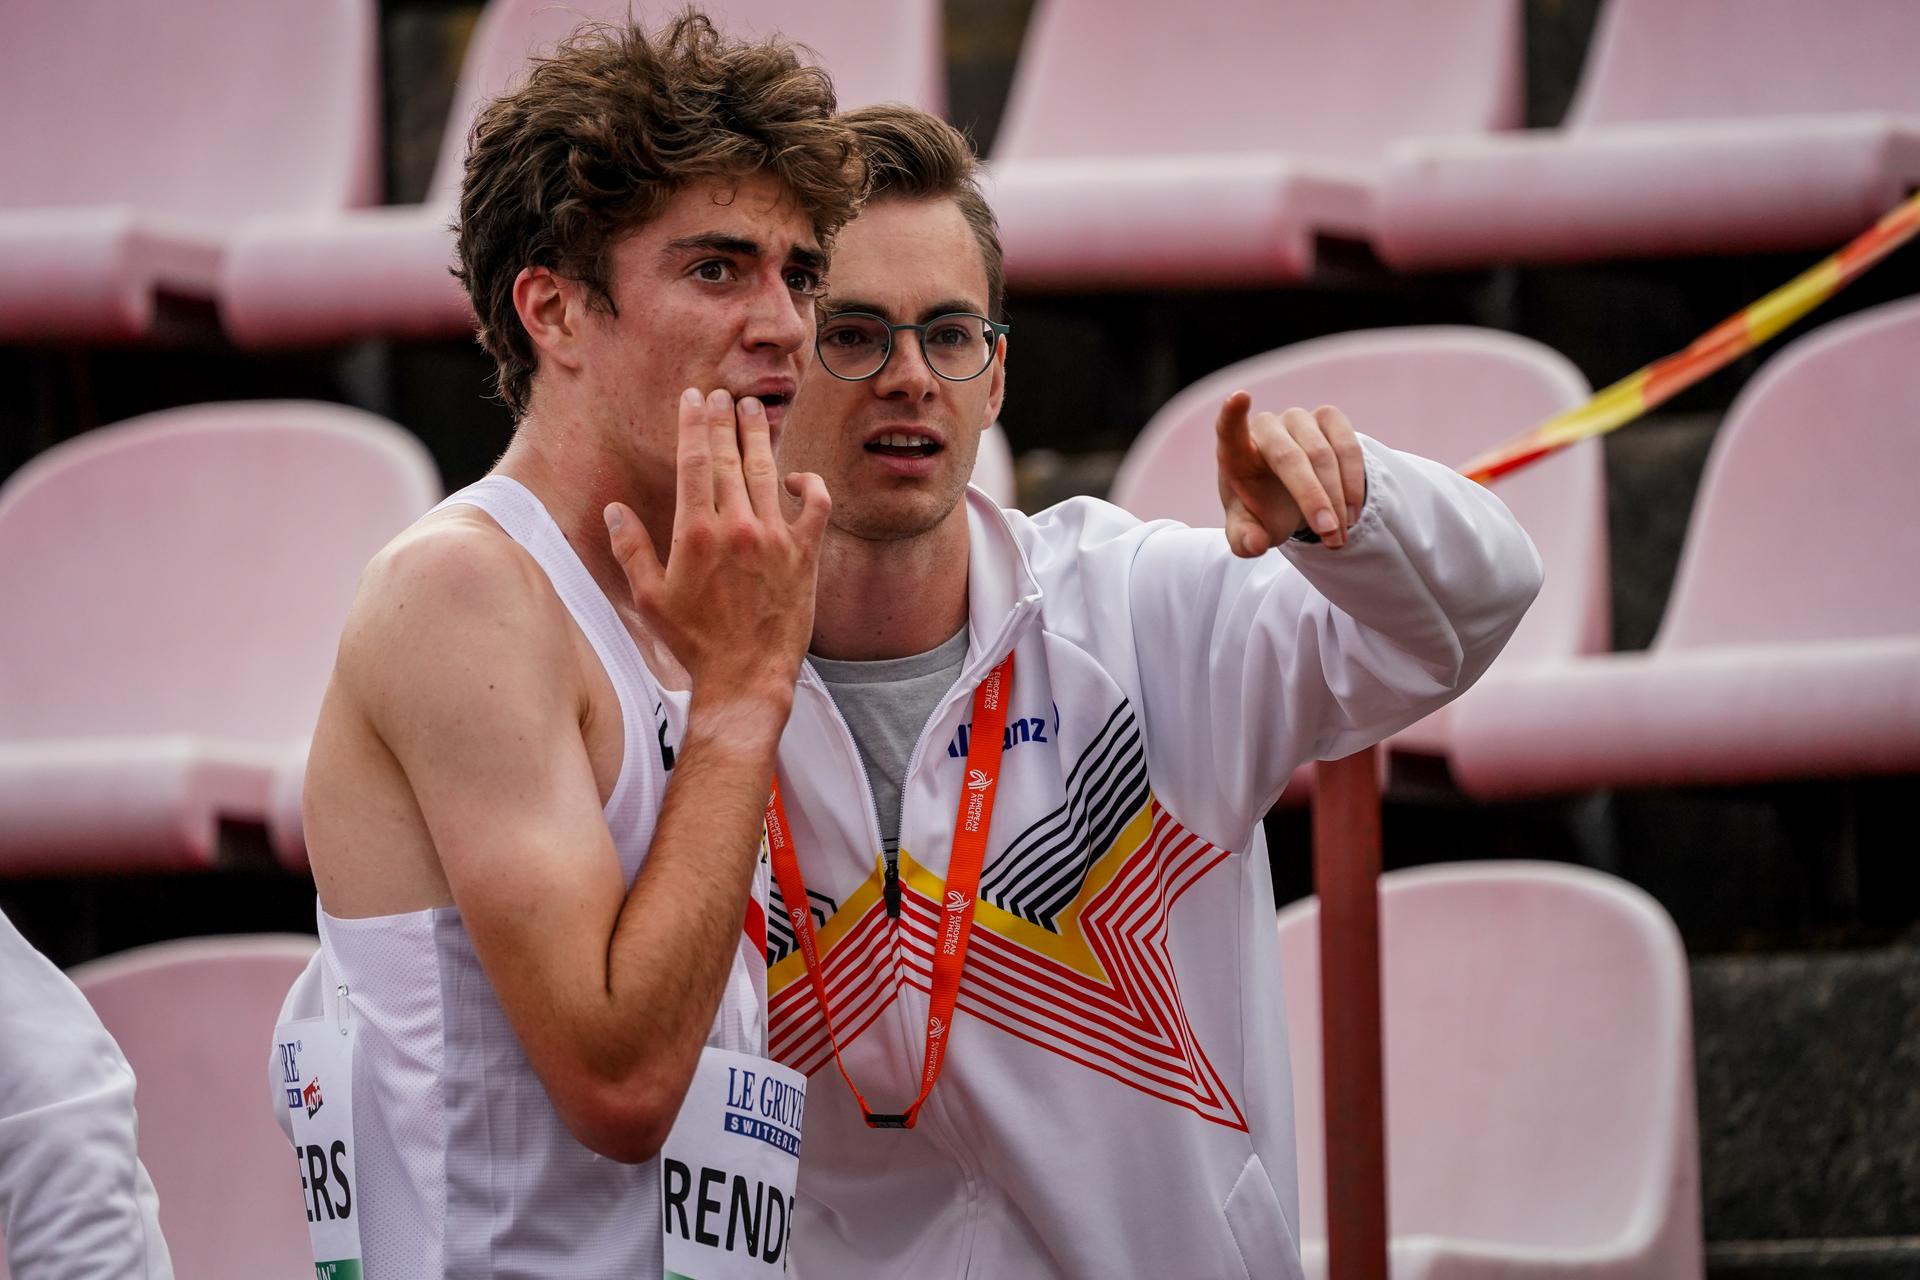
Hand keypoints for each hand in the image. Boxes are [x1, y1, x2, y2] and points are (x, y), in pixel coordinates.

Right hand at [605, 387, 830, 718]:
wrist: (747, 676)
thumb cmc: (695, 641)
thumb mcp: (650, 598)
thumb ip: (631, 550)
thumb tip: (615, 512)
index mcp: (696, 534)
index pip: (695, 462)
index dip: (694, 424)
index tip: (694, 398)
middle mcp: (738, 528)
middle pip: (731, 458)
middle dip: (725, 420)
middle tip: (723, 394)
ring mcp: (776, 538)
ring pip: (768, 472)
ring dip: (760, 437)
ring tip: (754, 411)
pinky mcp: (805, 554)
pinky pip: (815, 506)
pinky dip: (809, 484)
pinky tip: (795, 477)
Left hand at [1215, 393, 1367, 554]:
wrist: (1290, 497)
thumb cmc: (1262, 510)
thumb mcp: (1250, 533)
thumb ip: (1245, 541)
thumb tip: (1256, 544)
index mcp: (1235, 453)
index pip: (1228, 429)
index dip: (1232, 414)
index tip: (1238, 397)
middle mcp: (1266, 428)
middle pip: (1289, 456)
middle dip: (1312, 498)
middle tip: (1328, 534)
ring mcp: (1298, 420)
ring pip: (1324, 455)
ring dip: (1337, 500)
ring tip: (1337, 537)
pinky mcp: (1328, 418)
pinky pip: (1348, 447)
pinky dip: (1353, 483)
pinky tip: (1350, 512)